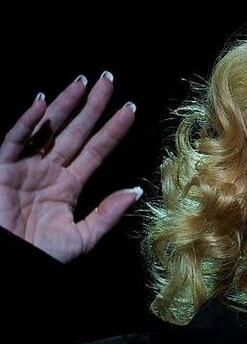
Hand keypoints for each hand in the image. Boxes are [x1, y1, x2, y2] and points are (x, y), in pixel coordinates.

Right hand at [0, 72, 139, 262]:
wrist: (12, 262)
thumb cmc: (42, 254)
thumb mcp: (82, 238)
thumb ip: (107, 214)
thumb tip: (136, 191)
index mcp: (70, 185)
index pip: (97, 150)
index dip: (113, 129)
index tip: (131, 109)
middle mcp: (50, 170)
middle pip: (76, 131)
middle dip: (92, 106)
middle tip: (109, 80)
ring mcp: (26, 167)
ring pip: (48, 129)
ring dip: (64, 104)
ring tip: (82, 83)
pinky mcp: (3, 169)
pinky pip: (14, 141)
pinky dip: (27, 123)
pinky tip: (42, 104)